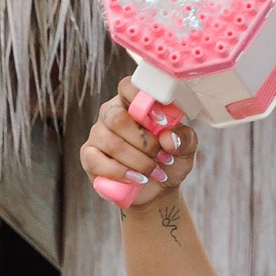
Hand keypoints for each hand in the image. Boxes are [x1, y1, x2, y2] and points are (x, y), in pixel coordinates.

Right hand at [79, 79, 199, 209]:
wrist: (159, 189)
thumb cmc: (170, 160)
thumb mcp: (186, 149)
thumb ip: (184, 139)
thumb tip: (168, 138)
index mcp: (134, 104)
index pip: (127, 87)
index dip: (141, 100)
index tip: (162, 121)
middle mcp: (112, 114)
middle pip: (117, 118)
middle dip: (145, 142)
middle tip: (164, 156)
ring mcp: (98, 134)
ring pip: (112, 143)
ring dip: (139, 162)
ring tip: (156, 171)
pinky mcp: (89, 156)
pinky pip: (98, 162)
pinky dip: (122, 173)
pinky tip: (138, 179)